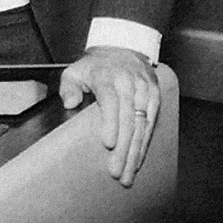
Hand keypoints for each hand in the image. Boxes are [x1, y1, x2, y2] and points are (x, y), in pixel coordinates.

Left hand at [58, 46, 159, 186]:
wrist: (123, 47)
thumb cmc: (95, 65)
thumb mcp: (75, 70)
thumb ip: (69, 86)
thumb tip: (70, 103)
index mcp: (108, 77)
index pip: (111, 101)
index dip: (111, 123)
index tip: (108, 144)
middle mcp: (129, 83)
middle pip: (128, 119)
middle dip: (123, 148)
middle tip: (116, 171)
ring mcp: (144, 90)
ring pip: (141, 125)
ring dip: (134, 152)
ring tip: (126, 174)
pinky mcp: (154, 97)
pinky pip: (151, 124)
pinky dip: (144, 144)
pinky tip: (137, 161)